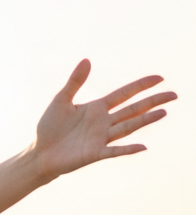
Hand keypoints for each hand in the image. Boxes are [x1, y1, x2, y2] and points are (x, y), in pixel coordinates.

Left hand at [33, 60, 175, 181]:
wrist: (40, 154)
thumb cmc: (49, 128)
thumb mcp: (60, 101)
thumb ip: (74, 82)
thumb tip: (86, 60)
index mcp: (97, 108)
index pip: (124, 94)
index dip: (141, 86)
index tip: (160, 78)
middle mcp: (103, 122)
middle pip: (133, 109)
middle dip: (153, 101)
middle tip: (174, 95)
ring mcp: (100, 138)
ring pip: (128, 127)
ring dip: (145, 120)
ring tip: (164, 111)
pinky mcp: (94, 154)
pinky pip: (114, 151)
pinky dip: (127, 149)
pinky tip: (143, 147)